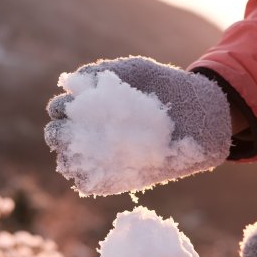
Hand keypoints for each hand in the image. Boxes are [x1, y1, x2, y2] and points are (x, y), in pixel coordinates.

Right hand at [44, 57, 230, 194]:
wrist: (200, 115)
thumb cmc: (165, 87)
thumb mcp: (136, 72)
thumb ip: (105, 73)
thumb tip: (72, 83)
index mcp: (90, 105)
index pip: (59, 109)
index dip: (59, 108)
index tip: (69, 106)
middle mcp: (92, 131)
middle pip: (57, 136)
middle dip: (57, 134)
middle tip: (71, 130)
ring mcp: (104, 155)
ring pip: (69, 163)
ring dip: (67, 158)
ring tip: (81, 151)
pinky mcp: (118, 178)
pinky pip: (91, 184)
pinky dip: (84, 180)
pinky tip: (91, 171)